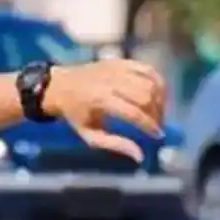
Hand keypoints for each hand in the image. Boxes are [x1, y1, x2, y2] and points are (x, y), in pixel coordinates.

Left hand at [44, 59, 165, 161]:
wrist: (59, 86)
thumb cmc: (76, 115)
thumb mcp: (90, 135)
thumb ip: (115, 145)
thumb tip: (140, 157)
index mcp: (100, 100)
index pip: (134, 113)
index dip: (150, 126)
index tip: (157, 136)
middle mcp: (110, 81)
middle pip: (146, 96)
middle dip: (157, 113)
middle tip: (157, 124)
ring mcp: (116, 68)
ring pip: (150, 82)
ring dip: (160, 99)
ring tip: (158, 112)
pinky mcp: (120, 61)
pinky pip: (147, 69)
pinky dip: (158, 81)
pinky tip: (158, 94)